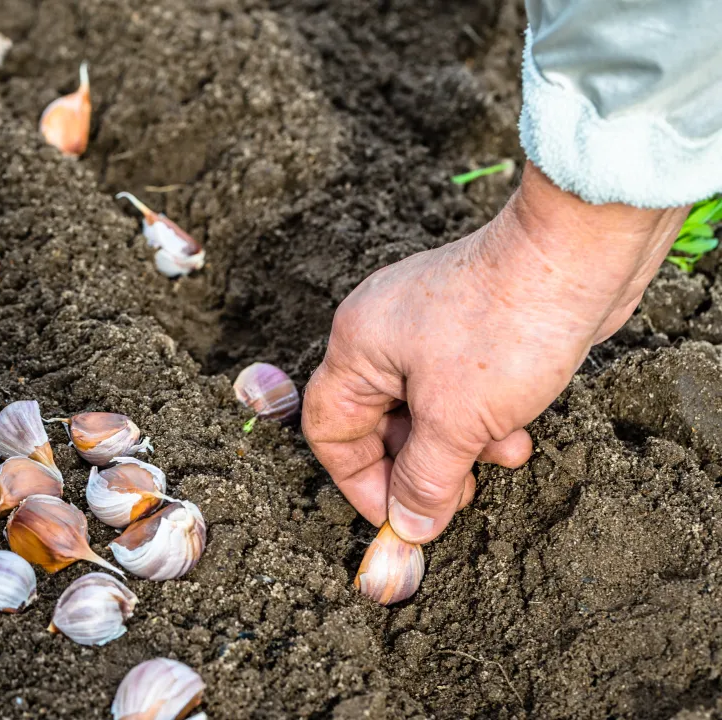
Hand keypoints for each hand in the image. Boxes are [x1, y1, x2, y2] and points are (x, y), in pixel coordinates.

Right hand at [302, 163, 688, 543]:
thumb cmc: (506, 326)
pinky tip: (517, 430)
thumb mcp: (458, 422)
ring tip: (502, 455)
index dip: (358, 481)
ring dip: (459, 445)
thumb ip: (425, 480)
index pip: (330, 429)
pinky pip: (458, 387)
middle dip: (419, 466)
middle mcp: (381, 331)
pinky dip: (481, 417)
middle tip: (454, 496)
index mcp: (357, 346)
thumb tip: (408, 526)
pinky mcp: (468, 324)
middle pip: (378, 422)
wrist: (577, 254)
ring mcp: (425, 324)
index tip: (397, 516)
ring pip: (424, 409)